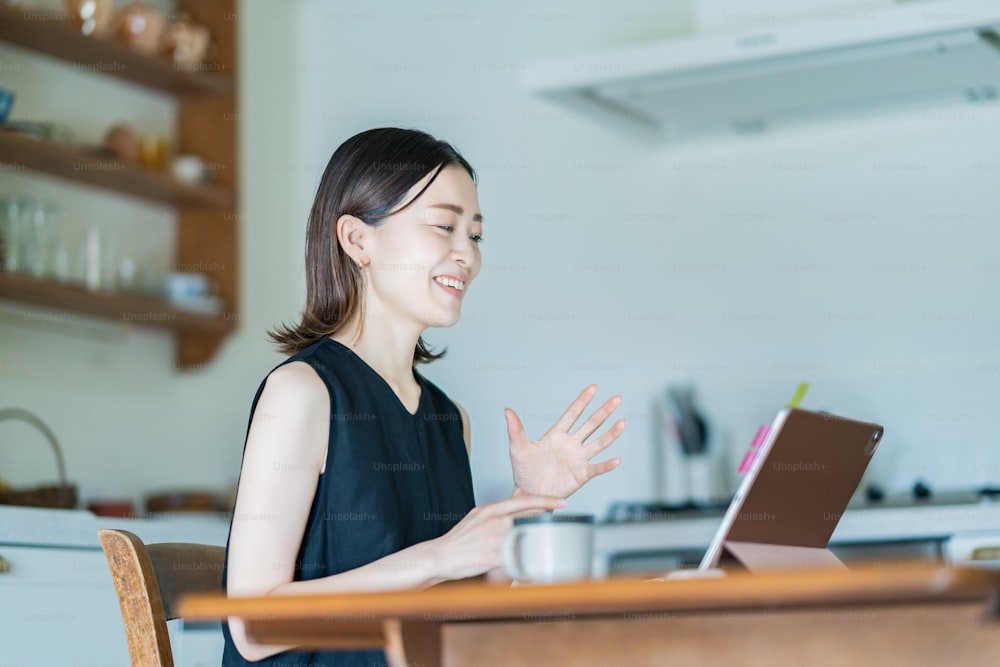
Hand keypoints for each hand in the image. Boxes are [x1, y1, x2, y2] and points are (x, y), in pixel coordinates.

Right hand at [431, 493, 565, 580]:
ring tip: (539, 550)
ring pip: (526, 539)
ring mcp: (495, 538)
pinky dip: (525, 564)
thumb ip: (498, 511)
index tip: (561, 503)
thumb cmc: (460, 540)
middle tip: (554, 529)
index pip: (524, 500)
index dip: (546, 501)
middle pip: (530, 519)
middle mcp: (495, 521)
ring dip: (536, 545)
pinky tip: (530, 568)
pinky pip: (517, 559)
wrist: (440, 556)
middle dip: (545, 525)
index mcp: (492, 510)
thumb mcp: (478, 516)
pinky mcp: (493, 556)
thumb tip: (517, 500)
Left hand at [507, 384, 624, 498]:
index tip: (594, 387)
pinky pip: (597, 468)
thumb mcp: (518, 449)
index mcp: (556, 435)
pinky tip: (616, 460)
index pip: (572, 414)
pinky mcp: (581, 475)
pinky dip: (606, 465)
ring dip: (611, 434)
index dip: (583, 401)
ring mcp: (578, 459)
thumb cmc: (523, 472)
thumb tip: (506, 410)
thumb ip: (515, 430)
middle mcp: (570, 444)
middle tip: (617, 398)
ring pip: (598, 443)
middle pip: (591, 424)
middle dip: (604, 411)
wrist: (529, 495)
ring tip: (622, 423)